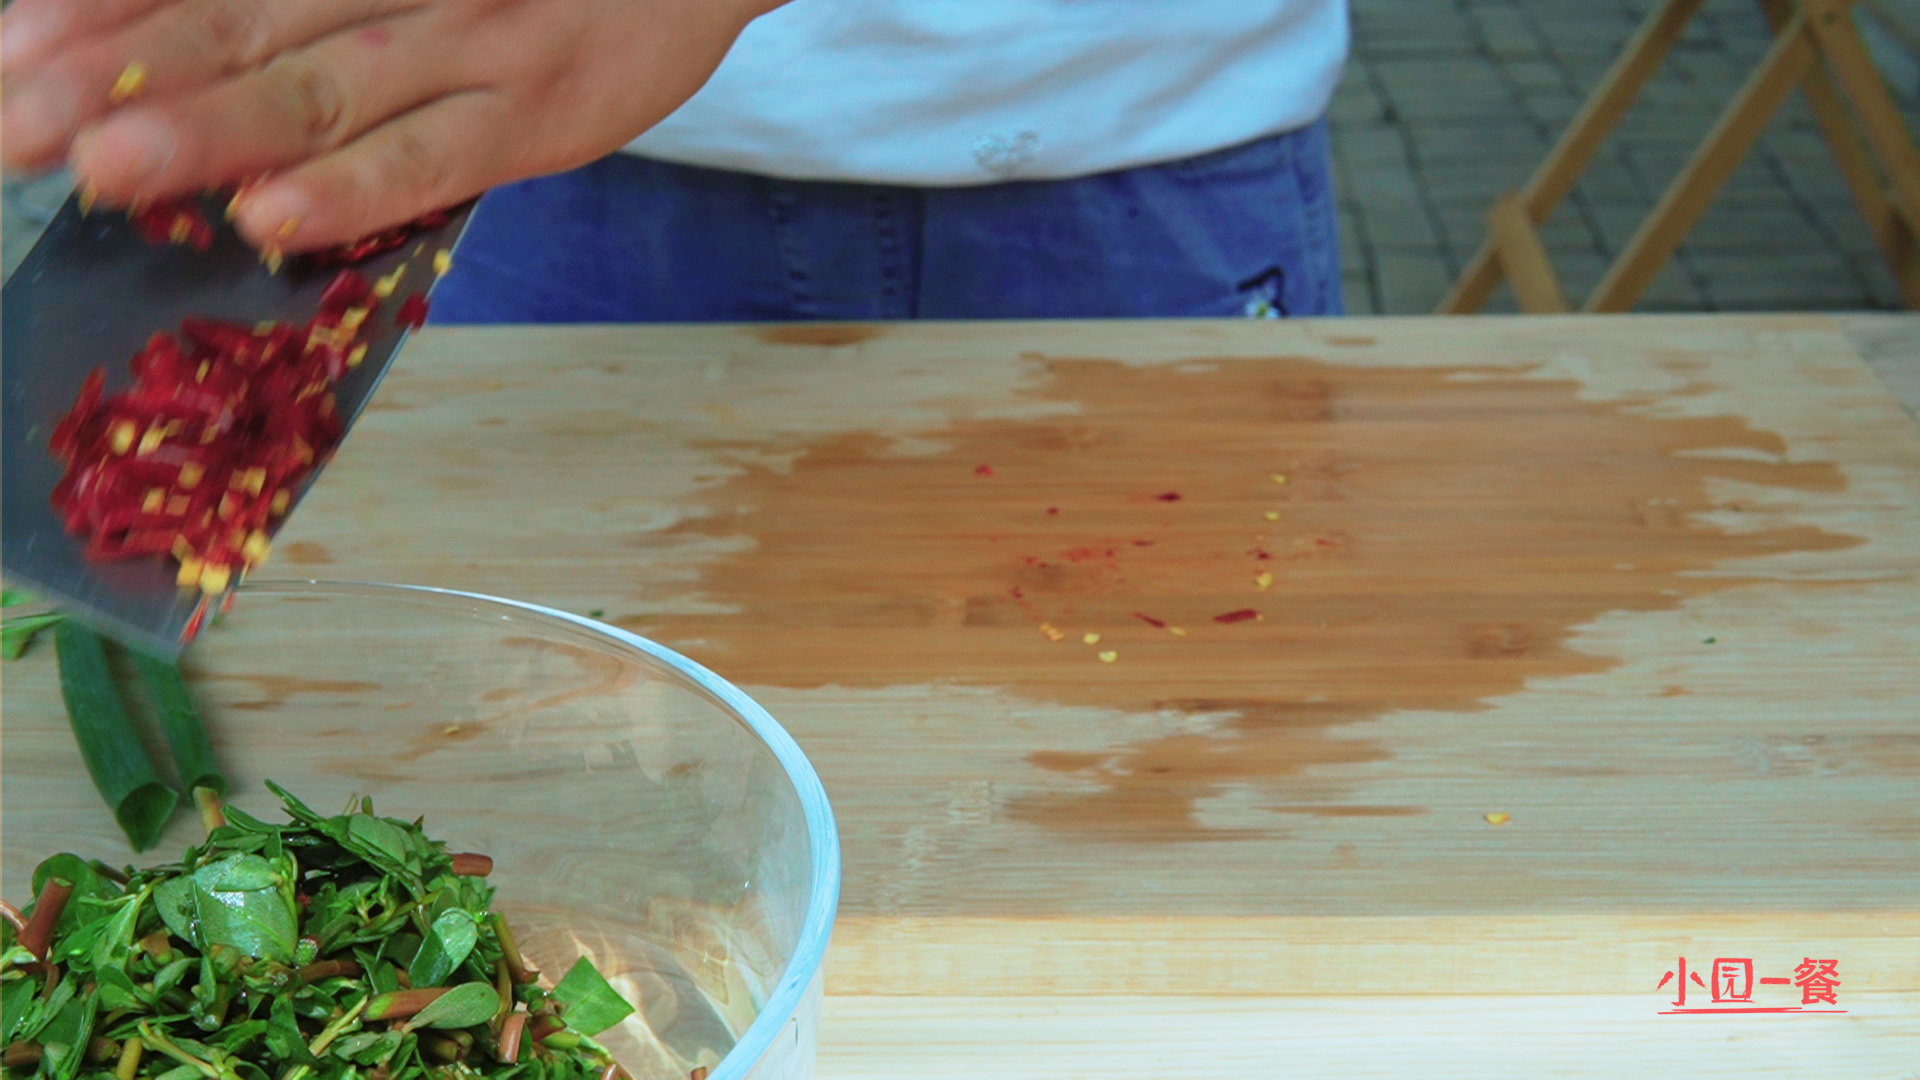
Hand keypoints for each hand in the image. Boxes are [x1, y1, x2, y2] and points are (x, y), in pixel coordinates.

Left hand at [1, 0, 781, 249]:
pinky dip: (352, 189)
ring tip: (104, 172)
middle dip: (112, 79)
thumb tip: (192, 48)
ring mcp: (471, 44)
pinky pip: (433, 158)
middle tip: (13, 127)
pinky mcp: (538, 114)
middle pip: (236, 25)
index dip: (100, 11)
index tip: (9, 53)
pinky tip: (273, 220)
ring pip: (318, 88)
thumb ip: (321, 3)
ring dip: (207, 132)